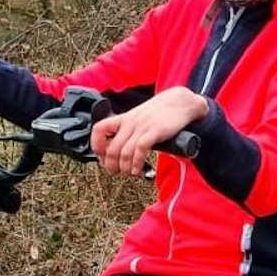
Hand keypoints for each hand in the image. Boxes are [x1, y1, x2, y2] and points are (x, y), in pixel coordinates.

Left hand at [92, 87, 209, 176]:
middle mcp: (130, 123)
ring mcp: (142, 127)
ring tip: (129, 173)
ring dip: (124, 168)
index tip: (102, 157)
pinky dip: (137, 163)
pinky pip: (140, 149)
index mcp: (123, 119)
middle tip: (116, 172)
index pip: (99, 130)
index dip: (96, 146)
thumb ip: (129, 131)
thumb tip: (120, 151)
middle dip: (111, 166)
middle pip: (111, 149)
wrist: (180, 102)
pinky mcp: (155, 132)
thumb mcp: (138, 118)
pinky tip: (138, 170)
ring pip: (124, 153)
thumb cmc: (160, 113)